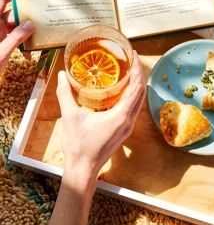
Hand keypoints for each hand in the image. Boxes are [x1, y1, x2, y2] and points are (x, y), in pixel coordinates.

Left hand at [0, 0, 33, 71]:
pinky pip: (15, 38)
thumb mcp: (3, 51)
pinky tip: (27, 53)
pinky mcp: (3, 42)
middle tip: (38, 23)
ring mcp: (0, 34)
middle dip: (25, 20)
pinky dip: (22, 44)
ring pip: (16, 28)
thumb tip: (30, 25)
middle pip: (13, 16)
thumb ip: (16, 37)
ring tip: (35, 41)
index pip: (1, 1)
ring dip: (26, 34)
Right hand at [56, 51, 145, 178]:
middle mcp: (129, 121)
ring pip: (139, 102)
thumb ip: (65, 94)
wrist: (83, 169)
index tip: (135, 56)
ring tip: (130, 72)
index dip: (138, 70)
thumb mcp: (70, 116)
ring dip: (137, 86)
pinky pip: (133, 109)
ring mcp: (128, 127)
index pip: (136, 88)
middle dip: (139, 75)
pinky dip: (132, 96)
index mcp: (120, 116)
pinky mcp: (124, 131)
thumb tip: (62, 76)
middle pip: (141, 93)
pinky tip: (123, 91)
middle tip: (133, 60)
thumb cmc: (78, 145)